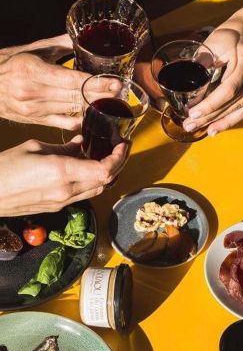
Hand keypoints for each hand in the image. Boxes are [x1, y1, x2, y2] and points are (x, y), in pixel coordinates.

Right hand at [0, 42, 117, 129]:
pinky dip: (81, 120)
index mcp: (32, 70)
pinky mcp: (35, 120)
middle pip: (76, 96)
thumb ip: (60, 44)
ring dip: (95, 108)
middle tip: (121, 93)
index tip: (115, 83)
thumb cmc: (8, 64)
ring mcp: (34, 109)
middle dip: (101, 96)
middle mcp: (33, 91)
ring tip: (113, 103)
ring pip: (72, 111)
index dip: (96, 83)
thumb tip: (82, 37)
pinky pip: (64, 123)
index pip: (72, 79)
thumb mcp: (32, 49)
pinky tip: (95, 116)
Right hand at [0, 137, 127, 215]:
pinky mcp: (57, 207)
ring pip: (98, 189)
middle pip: (106, 181)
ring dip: (107, 175)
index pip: (104, 170)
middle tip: (120, 149)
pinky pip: (84, 194)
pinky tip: (89, 168)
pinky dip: (93, 181)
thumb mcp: (34, 147)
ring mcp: (63, 201)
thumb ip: (63, 147)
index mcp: (61, 171)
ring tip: (108, 157)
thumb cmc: (4, 168)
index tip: (123, 145)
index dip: (119, 158)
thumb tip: (81, 143)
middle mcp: (66, 190)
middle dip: (118, 164)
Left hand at [182, 0, 242, 135]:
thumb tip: (187, 92)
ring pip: (240, 107)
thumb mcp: (213, 43)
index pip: (228, 88)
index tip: (193, 113)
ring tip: (203, 130)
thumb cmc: (229, 36)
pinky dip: (231, 119)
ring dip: (220, 121)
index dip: (210, 104)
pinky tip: (217, 127)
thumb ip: (202, 65)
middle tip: (190, 125)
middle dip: (210, 116)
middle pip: (233, 101)